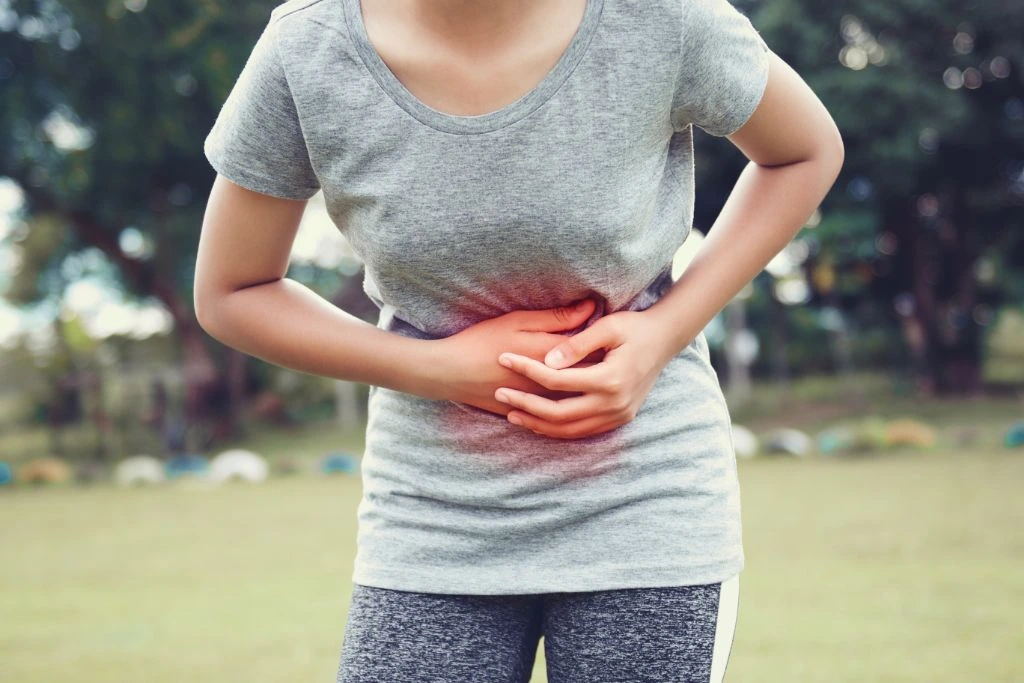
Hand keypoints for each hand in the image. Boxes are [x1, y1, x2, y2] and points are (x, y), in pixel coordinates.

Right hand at [430, 298, 605, 415]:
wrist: (449, 373)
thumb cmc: (481, 341)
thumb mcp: (518, 321)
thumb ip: (556, 318)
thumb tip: (589, 308)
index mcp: (549, 355)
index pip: (590, 349)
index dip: (605, 342)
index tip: (616, 334)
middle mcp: (548, 383)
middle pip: (587, 376)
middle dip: (602, 366)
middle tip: (614, 354)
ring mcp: (538, 402)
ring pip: (575, 399)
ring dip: (589, 389)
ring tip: (599, 376)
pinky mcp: (527, 414)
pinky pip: (558, 416)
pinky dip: (571, 407)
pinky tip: (579, 398)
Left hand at [493, 308, 678, 438]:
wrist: (665, 340)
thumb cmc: (634, 327)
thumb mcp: (608, 327)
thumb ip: (577, 344)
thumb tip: (547, 361)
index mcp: (610, 379)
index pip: (557, 380)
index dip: (527, 370)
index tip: (504, 359)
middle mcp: (614, 403)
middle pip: (559, 413)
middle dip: (526, 405)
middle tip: (499, 395)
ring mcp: (618, 415)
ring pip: (570, 429)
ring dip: (538, 424)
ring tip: (512, 415)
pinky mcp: (619, 419)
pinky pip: (583, 432)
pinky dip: (558, 429)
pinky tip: (538, 423)